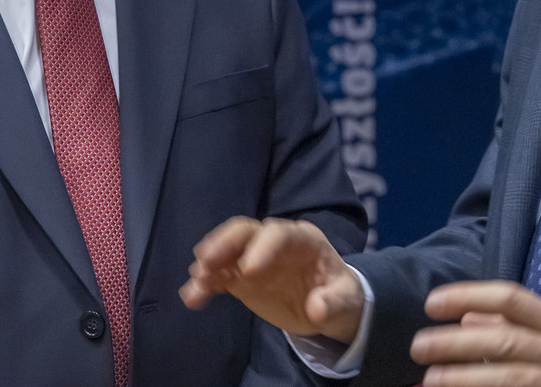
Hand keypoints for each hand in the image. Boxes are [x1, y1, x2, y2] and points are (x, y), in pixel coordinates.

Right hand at [179, 216, 364, 342]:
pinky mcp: (241, 278)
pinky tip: (193, 298)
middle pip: (245, 232)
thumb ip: (334, 301)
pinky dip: (205, 285)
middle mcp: (273, 242)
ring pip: (226, 251)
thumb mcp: (347, 299)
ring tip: (197, 281)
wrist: (329, 303)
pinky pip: (219, 277)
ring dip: (209, 263)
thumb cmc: (340, 292)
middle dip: (224, 243)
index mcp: (302, 239)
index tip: (248, 270)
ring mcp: (254, 258)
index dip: (263, 247)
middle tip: (206, 261)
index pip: (278, 233)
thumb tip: (316, 308)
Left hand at [410, 281, 540, 386]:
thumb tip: (470, 316)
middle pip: (505, 341)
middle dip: (456, 343)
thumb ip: (519, 323)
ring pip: (510, 379)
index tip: (433, 303)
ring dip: (465, 379)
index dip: (469, 295)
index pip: (513, 299)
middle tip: (419, 346)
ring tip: (429, 380)